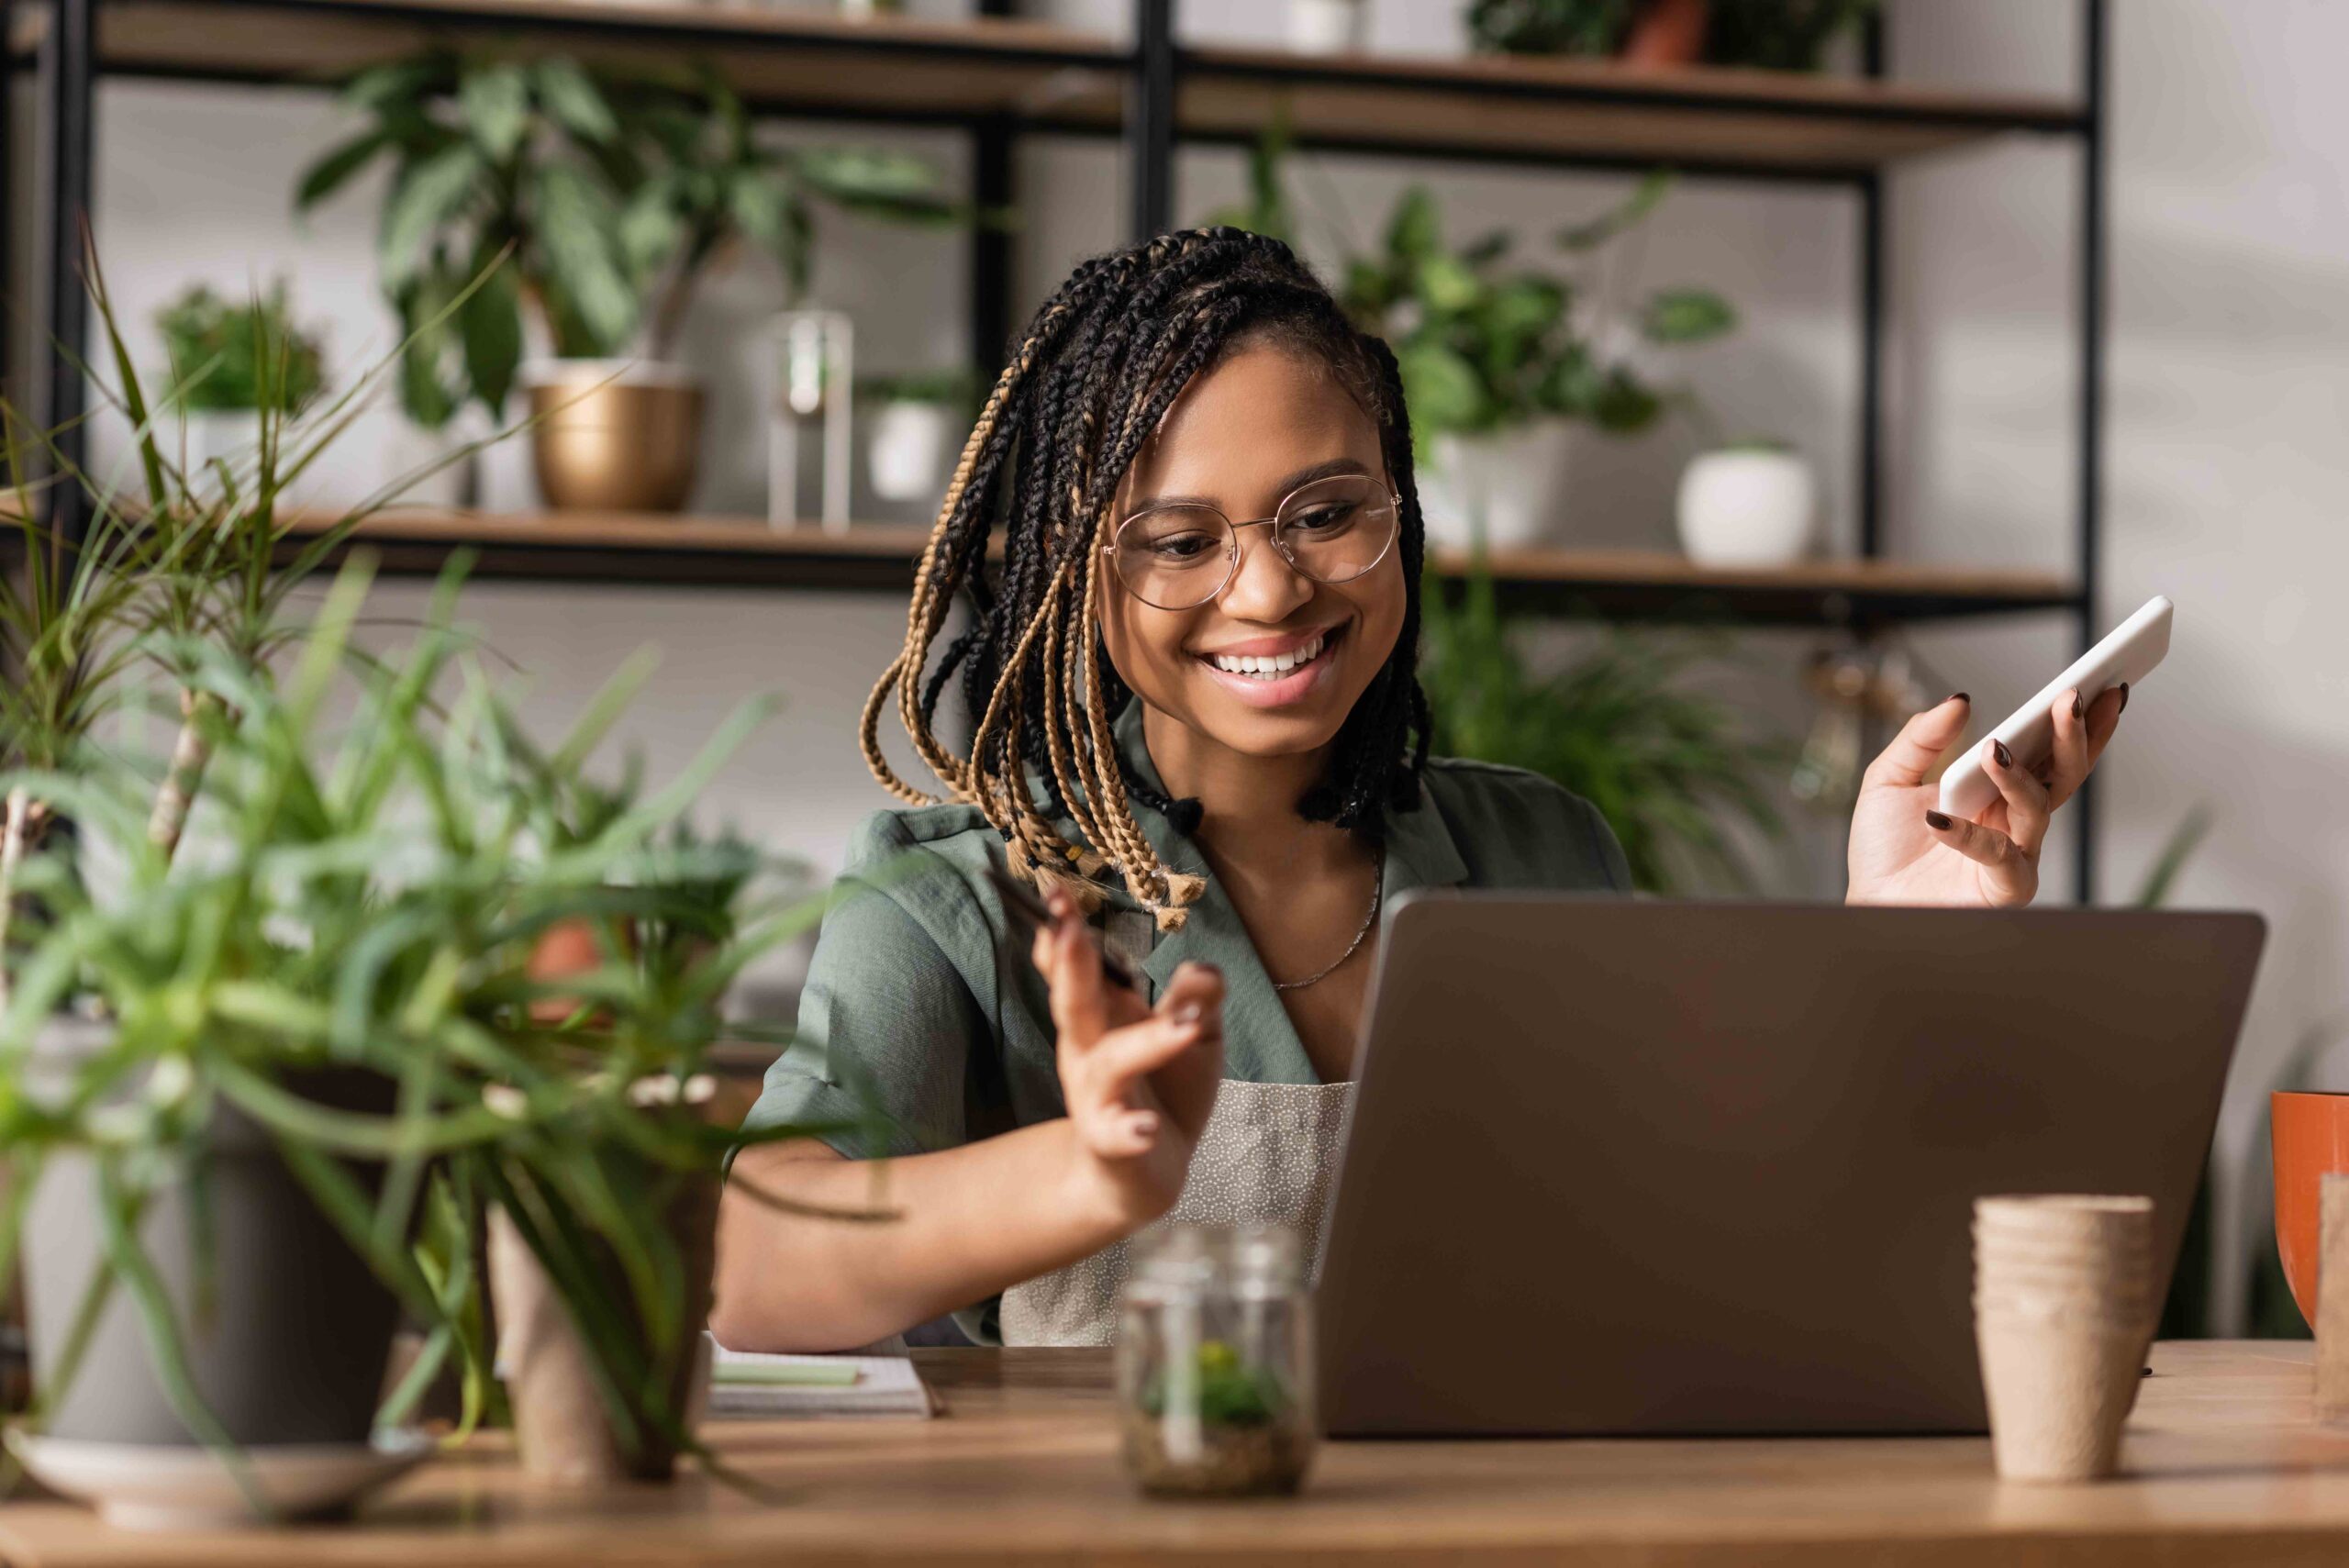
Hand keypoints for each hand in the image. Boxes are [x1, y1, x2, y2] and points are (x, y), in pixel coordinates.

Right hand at [1032, 887, 1223, 1227]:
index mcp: (1101, 1013)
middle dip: (1070, 966)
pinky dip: (1129, 1130)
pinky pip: (1116, 1133)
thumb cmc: (1167, 1089)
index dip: (1062, 930)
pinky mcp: (1111, 1140)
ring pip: (1110, 1064)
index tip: (1056, 892)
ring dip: (1144, 1043)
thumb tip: (1202, 967)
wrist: (1147, 1171)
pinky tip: (1145, 1129)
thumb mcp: (1196, 1033)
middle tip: (1067, 929)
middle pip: (1074, 1002)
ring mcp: (1095, 1095)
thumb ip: (1201, 996)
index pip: (1074, 965)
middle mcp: (1086, 1048)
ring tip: (1186, 1025)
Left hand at [1846, 686, 2126, 906]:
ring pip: (2038, 809)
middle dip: (2073, 735)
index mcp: (2001, 790)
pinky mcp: (2003, 888)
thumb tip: (1960, 700)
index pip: (2049, 750)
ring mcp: (2016, 854)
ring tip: (1993, 748)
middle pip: (2063, 773)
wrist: (1869, 903)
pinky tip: (1940, 817)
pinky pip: (1999, 856)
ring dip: (2019, 776)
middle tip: (2073, 698)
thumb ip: (1921, 738)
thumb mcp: (1889, 779)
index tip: (2095, 681)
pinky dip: (1970, 835)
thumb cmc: (1885, 849)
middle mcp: (2017, 819)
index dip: (2076, 720)